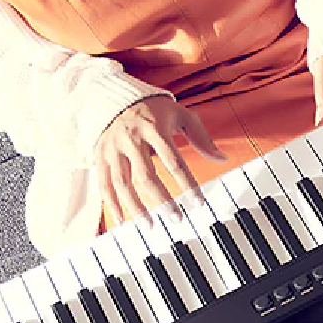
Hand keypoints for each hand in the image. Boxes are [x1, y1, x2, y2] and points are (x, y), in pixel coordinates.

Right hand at [94, 94, 226, 226]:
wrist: (116, 97)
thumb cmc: (154, 110)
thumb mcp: (180, 116)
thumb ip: (201, 137)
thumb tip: (221, 159)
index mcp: (154, 128)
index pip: (174, 160)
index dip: (187, 183)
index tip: (199, 202)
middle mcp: (131, 138)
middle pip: (147, 175)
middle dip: (162, 200)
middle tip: (176, 218)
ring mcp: (113, 148)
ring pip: (122, 183)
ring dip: (136, 207)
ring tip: (150, 225)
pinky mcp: (100, 156)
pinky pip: (104, 183)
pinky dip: (112, 203)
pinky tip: (124, 219)